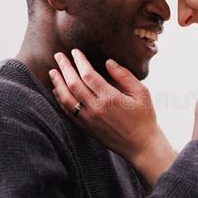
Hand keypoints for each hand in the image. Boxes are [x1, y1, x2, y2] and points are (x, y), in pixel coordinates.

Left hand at [49, 50, 175, 185]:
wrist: (141, 145)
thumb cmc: (144, 117)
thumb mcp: (142, 93)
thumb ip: (125, 76)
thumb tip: (108, 62)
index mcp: (110, 98)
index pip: (88, 75)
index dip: (79, 61)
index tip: (75, 51)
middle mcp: (96, 109)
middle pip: (73, 84)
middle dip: (64, 68)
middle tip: (58, 56)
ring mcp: (89, 120)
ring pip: (66, 98)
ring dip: (57, 83)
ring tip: (52, 71)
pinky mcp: (86, 128)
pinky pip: (68, 112)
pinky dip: (60, 100)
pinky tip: (57, 90)